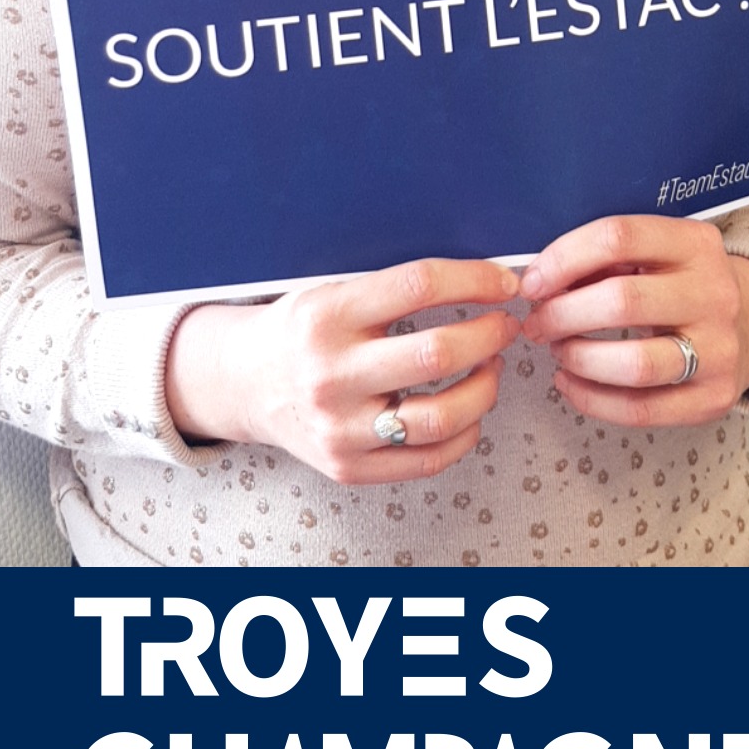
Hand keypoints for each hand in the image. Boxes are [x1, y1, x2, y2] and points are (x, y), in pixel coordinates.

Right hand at [164, 257, 520, 481]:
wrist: (245, 384)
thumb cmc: (300, 332)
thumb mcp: (329, 291)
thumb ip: (394, 290)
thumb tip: (481, 281)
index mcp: (327, 315)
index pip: (419, 286)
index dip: (475, 280)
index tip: (503, 283)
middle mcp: (331, 373)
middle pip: (438, 353)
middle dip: (490, 335)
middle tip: (503, 326)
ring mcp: (339, 427)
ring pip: (441, 417)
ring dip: (485, 388)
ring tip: (489, 368)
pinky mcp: (348, 467)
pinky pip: (428, 459)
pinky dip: (465, 434)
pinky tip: (468, 412)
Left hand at [518, 214, 748, 426]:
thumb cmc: (680, 285)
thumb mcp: (656, 254)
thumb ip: (606, 260)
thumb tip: (539, 280)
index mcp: (696, 243)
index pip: (619, 238)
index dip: (563, 259)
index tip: (533, 282)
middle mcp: (715, 293)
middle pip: (622, 302)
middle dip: (562, 315)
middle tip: (537, 322)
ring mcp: (719, 349)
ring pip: (634, 364)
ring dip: (579, 358)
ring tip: (558, 351)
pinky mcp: (713, 397)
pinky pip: (641, 409)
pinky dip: (592, 399)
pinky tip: (571, 383)